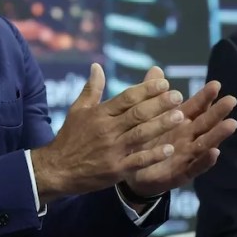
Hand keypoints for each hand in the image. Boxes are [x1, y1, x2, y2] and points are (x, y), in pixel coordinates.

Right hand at [31, 63, 183, 202]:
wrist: (56, 170)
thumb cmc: (69, 138)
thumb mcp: (77, 110)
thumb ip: (91, 89)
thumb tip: (97, 66)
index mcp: (99, 114)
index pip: (126, 97)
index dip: (146, 89)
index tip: (164, 82)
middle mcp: (107, 130)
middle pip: (137, 114)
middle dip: (159, 104)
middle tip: (178, 96)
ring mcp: (112, 150)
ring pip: (140, 135)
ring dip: (161, 125)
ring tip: (179, 116)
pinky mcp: (115, 169)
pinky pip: (138, 161)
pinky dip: (153, 155)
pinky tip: (169, 148)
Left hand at [122, 69, 236, 198]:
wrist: (130, 171)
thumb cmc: (143, 141)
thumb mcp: (146, 117)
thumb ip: (152, 95)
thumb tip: (156, 70)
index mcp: (180, 122)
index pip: (196, 107)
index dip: (205, 97)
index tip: (215, 84)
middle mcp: (188, 138)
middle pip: (206, 123)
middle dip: (218, 112)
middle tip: (232, 100)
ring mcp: (187, 156)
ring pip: (206, 143)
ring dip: (219, 134)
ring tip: (231, 124)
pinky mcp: (181, 173)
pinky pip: (195, 167)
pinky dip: (205, 161)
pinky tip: (215, 153)